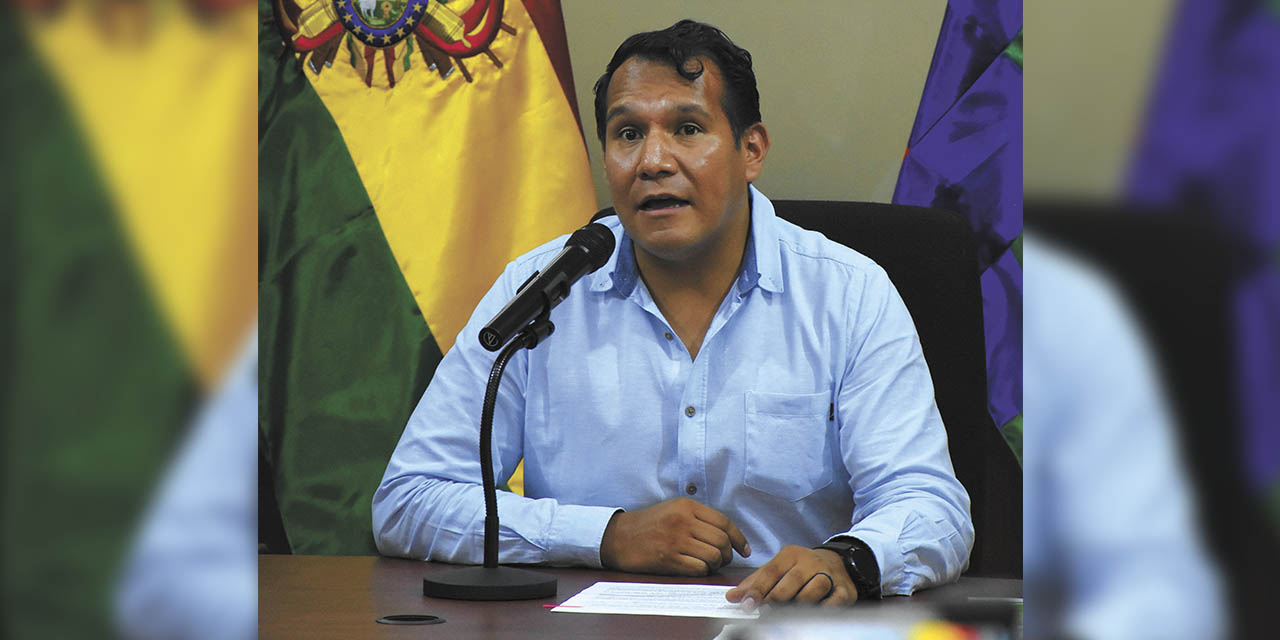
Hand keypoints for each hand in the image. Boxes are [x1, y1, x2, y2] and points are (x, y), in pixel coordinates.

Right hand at [600, 497, 750, 574]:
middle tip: (723, 559)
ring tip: (709, 564)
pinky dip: (703, 571)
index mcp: (687, 506)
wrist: (619, 537)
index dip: (739, 538)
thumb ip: (698, 516)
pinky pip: (699, 568)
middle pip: (722, 540)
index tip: (744, 550)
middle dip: (728, 554)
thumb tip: (727, 533)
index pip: (724, 522)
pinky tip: (697, 569)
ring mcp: (677, 540)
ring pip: (714, 556)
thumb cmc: (649, 524)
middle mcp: (684, 521)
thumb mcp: (673, 509)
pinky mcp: (669, 558)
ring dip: (716, 564)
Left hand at [725, 545, 856, 609]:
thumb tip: (732, 597)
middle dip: (776, 598)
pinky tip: (811, 615)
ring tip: (787, 614)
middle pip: (792, 580)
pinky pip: (834, 601)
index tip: (746, 604)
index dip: (757, 589)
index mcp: (791, 555)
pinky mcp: (844, 590)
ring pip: (815, 588)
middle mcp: (810, 562)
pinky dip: (823, 609)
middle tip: (765, 611)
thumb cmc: (801, 569)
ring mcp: (829, 575)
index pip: (771, 572)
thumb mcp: (778, 568)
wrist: (837, 563)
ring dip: (799, 603)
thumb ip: (755, 582)